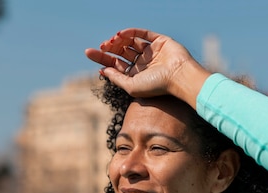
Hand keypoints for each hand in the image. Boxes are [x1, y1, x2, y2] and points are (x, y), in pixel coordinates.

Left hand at [85, 28, 210, 105]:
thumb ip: (117, 78)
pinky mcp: (159, 41)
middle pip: (120, 52)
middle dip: (109, 48)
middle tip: (102, 46)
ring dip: (118, 40)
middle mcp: (143, 63)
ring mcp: (151, 51)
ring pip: (130, 42)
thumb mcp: (132, 86)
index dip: (102, 58)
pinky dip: (130, 32)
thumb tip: (103, 70)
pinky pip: (141, 33)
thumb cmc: (157, 86)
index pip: (115, 65)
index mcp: (136, 75)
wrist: (179, 77)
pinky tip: (120, 34)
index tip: (89, 52)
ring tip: (111, 41)